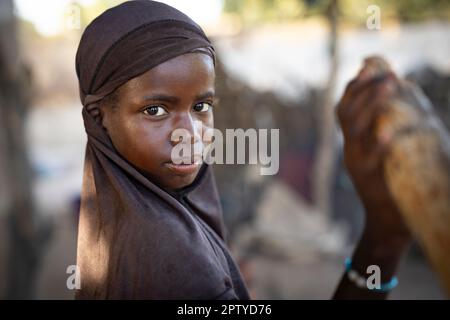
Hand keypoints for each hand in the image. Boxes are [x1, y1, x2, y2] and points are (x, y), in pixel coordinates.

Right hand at [336, 63, 410, 244]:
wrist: (387, 223)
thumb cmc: (394, 184)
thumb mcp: (385, 153)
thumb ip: (388, 124)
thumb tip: (406, 88)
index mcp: (353, 142)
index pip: (344, 107)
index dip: (353, 86)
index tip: (368, 66)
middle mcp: (350, 150)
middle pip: (347, 113)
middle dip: (364, 88)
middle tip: (387, 73)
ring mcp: (358, 164)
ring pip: (355, 129)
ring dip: (371, 104)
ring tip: (391, 85)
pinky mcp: (370, 179)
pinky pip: (371, 158)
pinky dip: (379, 142)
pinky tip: (389, 131)